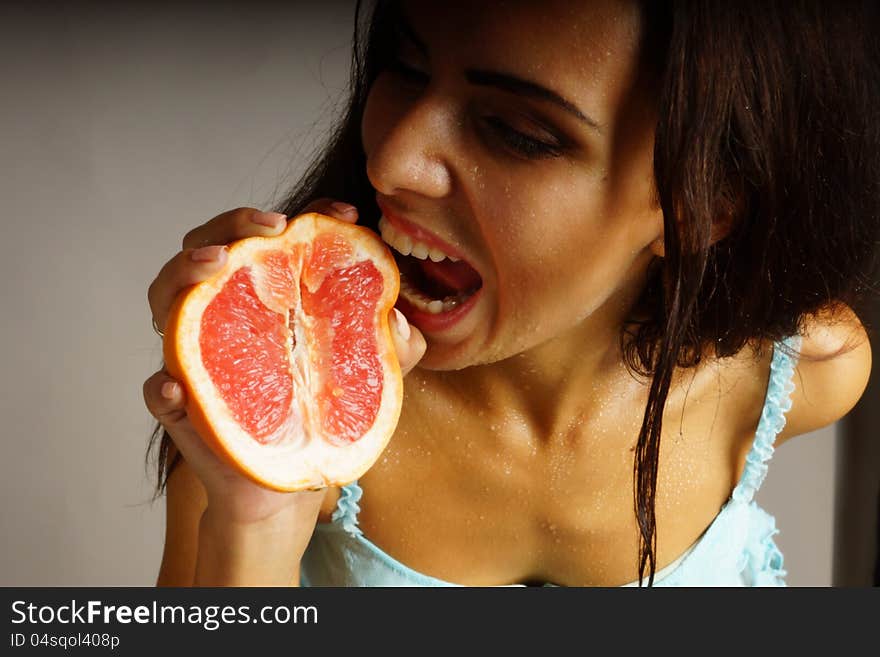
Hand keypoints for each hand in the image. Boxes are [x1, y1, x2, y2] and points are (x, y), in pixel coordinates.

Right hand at [143, 200, 425, 524]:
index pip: (272, 240)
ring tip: (215, 264)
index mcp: (265, 296)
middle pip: (209, 248)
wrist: (297, 476)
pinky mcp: (181, 408)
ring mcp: (198, 357)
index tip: (343, 215)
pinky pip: (156, 392)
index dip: (304, 216)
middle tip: (273, 226)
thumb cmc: (326, 409)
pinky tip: (176, 387)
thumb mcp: (371, 372)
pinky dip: (159, 388)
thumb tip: (400, 320)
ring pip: (167, 300)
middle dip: (234, 224)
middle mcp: (224, 314)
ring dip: (182, 274)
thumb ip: (391, 346)